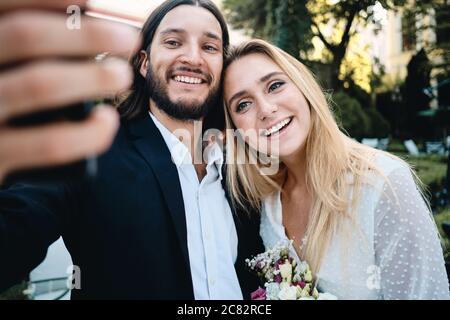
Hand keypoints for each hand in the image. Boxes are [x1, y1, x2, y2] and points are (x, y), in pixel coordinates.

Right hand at [0, 0, 139, 182]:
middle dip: (87, 34)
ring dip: (93, 76)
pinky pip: (51, 143)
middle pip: (26, 36)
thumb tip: (82, 12)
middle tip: (129, 39)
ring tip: (122, 75)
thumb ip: (23, 46)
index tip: (88, 0)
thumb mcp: (2, 64)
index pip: (5, 5)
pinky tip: (107, 121)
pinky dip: (89, 132)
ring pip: (41, 84)